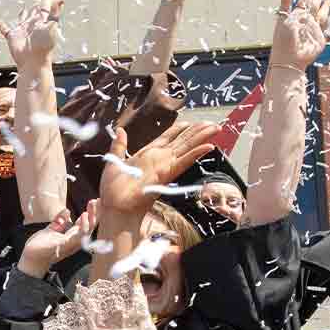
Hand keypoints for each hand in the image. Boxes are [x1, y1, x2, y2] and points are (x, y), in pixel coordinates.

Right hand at [0, 0, 63, 67]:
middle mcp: (32, 25)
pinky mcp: (13, 38)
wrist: (33, 62)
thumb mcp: (51, 27)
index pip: (46, 7)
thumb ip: (55, 13)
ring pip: (22, 19)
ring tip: (23, 9)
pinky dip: (3, 26)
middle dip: (37, 6)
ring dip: (22, 14)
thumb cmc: (43, 46)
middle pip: (34, 12)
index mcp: (41, 22)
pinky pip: (6, 30)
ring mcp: (22, 31)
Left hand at [17, 201, 97, 278]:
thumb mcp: (51, 229)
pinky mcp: (64, 245)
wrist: (31, 258)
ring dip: (92, 217)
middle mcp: (75, 241)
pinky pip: (78, 236)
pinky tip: (84, 215)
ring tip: (92, 204)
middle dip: (96, 213)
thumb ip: (60, 220)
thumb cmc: (41, 245)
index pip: (86, 223)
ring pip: (87, 231)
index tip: (96, 200)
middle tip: (99, 200)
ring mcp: (71, 244)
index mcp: (72, 236)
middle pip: (90, 227)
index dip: (92, 212)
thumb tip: (67, 210)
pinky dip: (83, 226)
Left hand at [98, 120, 222, 226]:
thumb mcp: (114, 162)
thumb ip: (119, 146)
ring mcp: (164, 166)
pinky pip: (184, 161)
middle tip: (213, 123)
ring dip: (201, 137)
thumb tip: (120, 130)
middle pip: (182, 140)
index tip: (190, 121)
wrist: (116, 208)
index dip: (180, 128)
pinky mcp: (166, 174)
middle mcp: (159, 159)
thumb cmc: (113, 190)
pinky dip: (196, 154)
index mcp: (148, 154)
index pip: (168, 137)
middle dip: (197, 131)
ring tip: (215, 128)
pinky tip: (208, 146)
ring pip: (187, 147)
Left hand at [269, 0, 329, 72]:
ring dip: (325, 6)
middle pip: (314, 6)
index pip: (305, 1)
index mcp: (296, 16)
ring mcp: (313, 31)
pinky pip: (329, 32)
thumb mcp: (283, 19)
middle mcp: (305, 22)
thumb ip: (285, 4)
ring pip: (322, 15)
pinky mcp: (320, 41)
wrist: (289, 60)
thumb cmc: (284, 41)